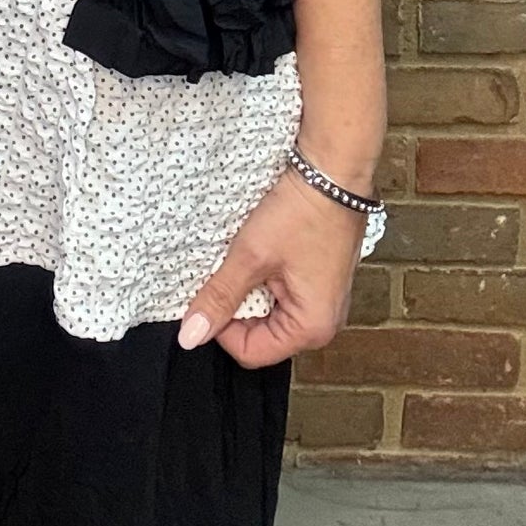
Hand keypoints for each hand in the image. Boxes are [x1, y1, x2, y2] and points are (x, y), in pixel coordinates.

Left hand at [175, 163, 368, 368]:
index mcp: (311, 328)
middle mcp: (323, 324)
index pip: (250, 352)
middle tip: (232, 271)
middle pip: (261, 336)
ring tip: (249, 259)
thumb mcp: (251, 256)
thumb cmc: (303, 213)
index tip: (213, 293)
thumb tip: (191, 336)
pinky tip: (263, 254)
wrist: (334, 173)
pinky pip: (282, 295)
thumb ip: (219, 297)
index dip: (222, 327)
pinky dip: (265, 279)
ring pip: (269, 314)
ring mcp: (323, 303)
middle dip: (238, 307)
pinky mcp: (319, 283)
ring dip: (250, 291)